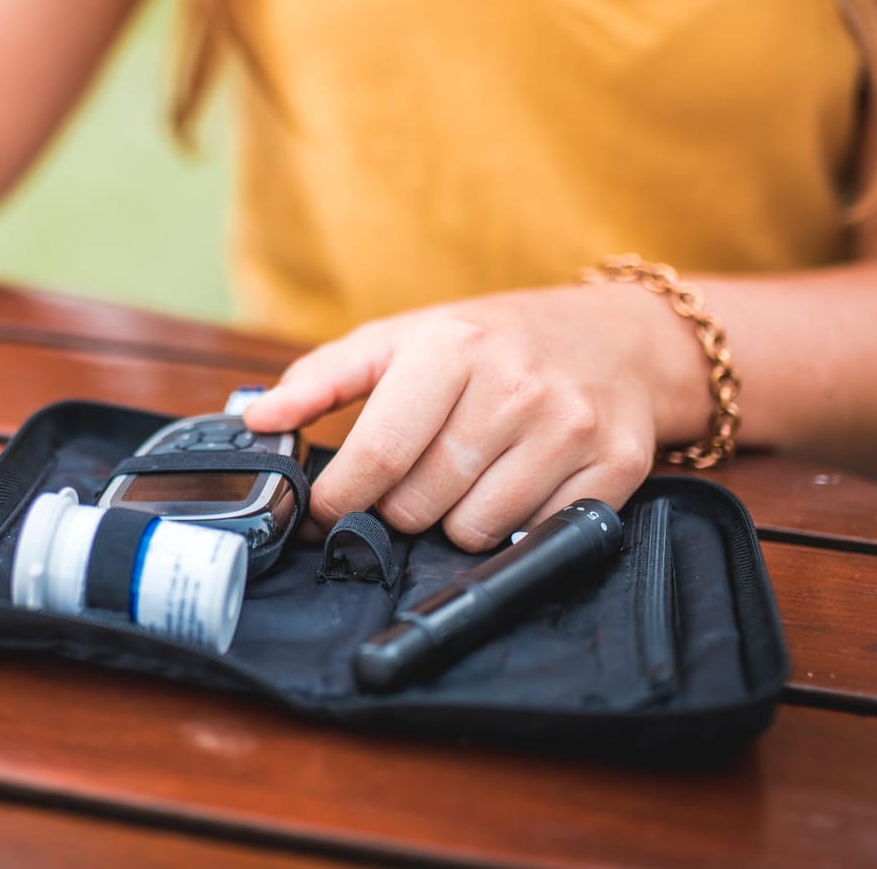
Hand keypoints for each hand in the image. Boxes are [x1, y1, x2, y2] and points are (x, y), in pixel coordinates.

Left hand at [243, 286, 705, 549]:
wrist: (619, 338)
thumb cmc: (493, 342)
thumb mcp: (402, 338)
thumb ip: (322, 378)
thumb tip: (257, 418)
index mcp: (453, 347)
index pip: (377, 455)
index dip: (339, 499)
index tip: (325, 512)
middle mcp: (515, 386)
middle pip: (420, 502)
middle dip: (398, 508)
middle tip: (408, 483)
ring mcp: (569, 428)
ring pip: (473, 529)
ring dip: (454, 520)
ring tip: (466, 477)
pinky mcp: (615, 467)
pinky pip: (533, 537)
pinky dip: (513, 527)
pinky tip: (516, 486)